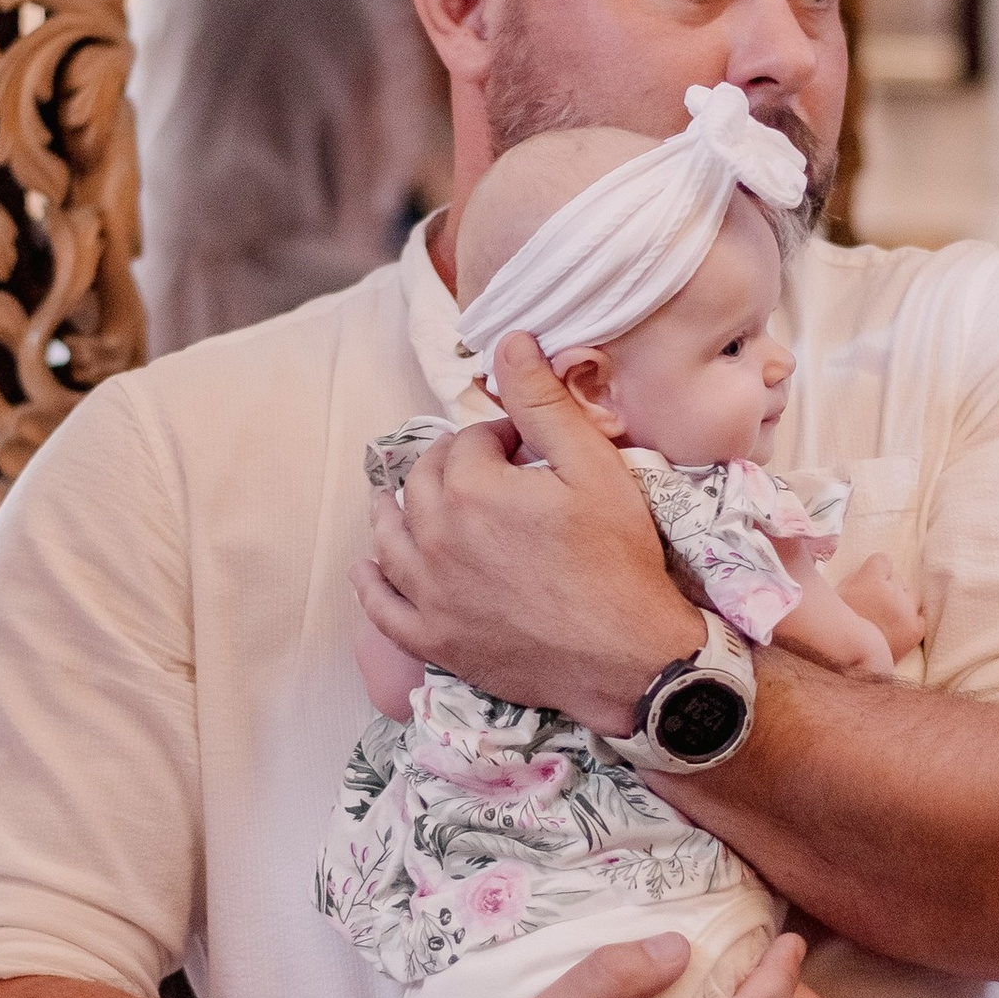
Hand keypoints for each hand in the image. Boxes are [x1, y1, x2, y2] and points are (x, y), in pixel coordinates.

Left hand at [352, 333, 699, 735]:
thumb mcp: (594, 467)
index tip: (526, 449)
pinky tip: (369, 566)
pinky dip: (371, 581)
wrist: (629, 658)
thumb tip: (510, 339)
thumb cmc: (619, 559)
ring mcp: (428, 594)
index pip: (468, 443)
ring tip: (404, 500)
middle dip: (451, 466)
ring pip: (388, 536)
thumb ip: (544, 401)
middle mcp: (434, 538)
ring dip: (394, 510)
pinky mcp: (432, 640)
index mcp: (471, 489)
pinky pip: (381, 606)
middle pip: (422, 483)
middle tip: (486, 474)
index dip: (499, 438)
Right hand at [835, 554, 924, 662]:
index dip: (874, 572)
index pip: (883, 560)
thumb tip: (868, 574)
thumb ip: (854, 579)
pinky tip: (895, 629)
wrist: (844, 663)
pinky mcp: (914, 630)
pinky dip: (911, 621)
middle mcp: (893, 591)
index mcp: (870, 578)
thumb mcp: (834, 594)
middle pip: (897, 578)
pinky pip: (920, 617)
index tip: (865, 584)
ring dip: (899, 603)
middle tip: (871, 606)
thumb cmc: (832, 627)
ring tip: (882, 620)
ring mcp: (907, 611)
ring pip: (910, 595)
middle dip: (886, 588)